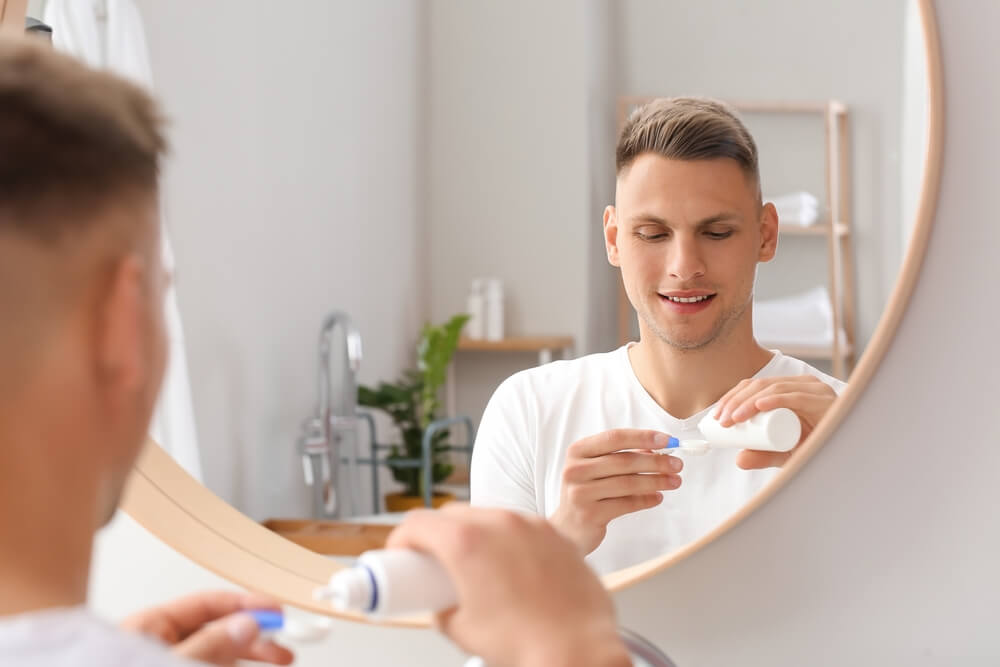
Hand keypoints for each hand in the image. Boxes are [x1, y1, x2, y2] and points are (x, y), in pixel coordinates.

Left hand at [119, 591, 293, 665]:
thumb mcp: (172, 665)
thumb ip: (210, 646)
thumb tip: (245, 625)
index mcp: (149, 629)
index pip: (206, 605)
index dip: (245, 605)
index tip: (277, 612)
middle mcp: (159, 647)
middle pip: (218, 632)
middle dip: (254, 637)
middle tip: (284, 647)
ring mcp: (168, 665)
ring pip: (218, 657)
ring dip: (249, 658)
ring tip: (279, 661)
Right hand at [387, 504, 630, 666]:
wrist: (579, 651)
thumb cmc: (527, 644)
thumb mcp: (462, 630)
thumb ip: (442, 608)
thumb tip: (443, 604)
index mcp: (467, 543)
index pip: (418, 523)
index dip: (401, 539)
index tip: (402, 553)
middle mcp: (499, 524)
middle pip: (452, 514)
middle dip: (437, 535)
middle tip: (434, 562)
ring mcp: (531, 525)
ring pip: (489, 515)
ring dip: (475, 533)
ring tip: (477, 566)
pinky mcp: (556, 535)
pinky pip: (522, 527)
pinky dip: (509, 540)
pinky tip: (512, 568)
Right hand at [550, 429, 682, 553]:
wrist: (567, 528)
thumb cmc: (586, 492)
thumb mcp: (596, 468)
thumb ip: (622, 457)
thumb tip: (658, 450)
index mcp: (577, 451)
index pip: (614, 438)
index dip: (643, 437)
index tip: (668, 441)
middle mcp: (576, 469)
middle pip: (624, 461)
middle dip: (656, 462)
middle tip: (677, 464)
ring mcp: (581, 492)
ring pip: (628, 483)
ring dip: (656, 481)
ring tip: (674, 481)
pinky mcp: (590, 514)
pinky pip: (626, 504)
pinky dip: (646, 500)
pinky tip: (658, 497)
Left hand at [713, 375, 837, 468]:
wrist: (847, 454)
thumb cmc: (817, 447)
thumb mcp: (784, 453)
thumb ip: (763, 455)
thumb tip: (739, 459)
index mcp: (789, 390)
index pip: (754, 386)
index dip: (732, 398)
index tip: (717, 417)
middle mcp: (802, 385)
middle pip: (760, 386)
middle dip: (736, 402)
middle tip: (723, 421)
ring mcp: (814, 390)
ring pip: (773, 390)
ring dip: (749, 403)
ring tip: (734, 419)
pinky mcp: (823, 400)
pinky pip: (796, 397)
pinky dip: (776, 400)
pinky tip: (759, 406)